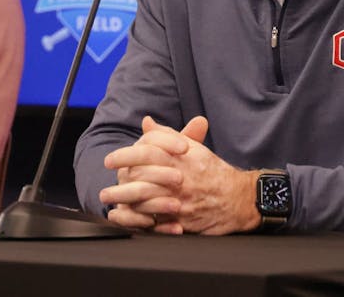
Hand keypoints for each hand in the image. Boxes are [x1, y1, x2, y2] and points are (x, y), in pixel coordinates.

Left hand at [100, 116, 260, 235]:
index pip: (148, 152)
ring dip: (124, 202)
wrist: (238, 198)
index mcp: (181, 159)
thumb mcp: (193, 148)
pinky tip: (125, 218)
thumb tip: (147, 123)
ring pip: (147, 202)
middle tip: (105, 188)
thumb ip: (166, 136)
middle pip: (143, 179)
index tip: (109, 160)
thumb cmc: (213, 171)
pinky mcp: (183, 220)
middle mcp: (180, 179)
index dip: (126, 155)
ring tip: (110, 203)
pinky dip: (138, 220)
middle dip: (120, 184)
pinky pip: (157, 221)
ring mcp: (181, 200)